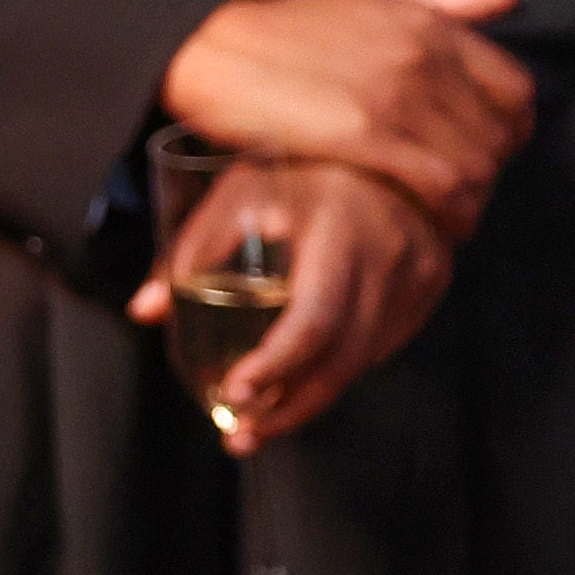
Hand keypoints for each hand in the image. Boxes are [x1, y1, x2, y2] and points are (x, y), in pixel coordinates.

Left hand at [134, 154, 451, 449]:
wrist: (383, 141)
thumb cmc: (295, 163)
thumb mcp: (236, 193)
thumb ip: (190, 253)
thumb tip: (144, 311)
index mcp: (338, 228)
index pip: (313, 319)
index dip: (276, 366)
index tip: (236, 393)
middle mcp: (387, 255)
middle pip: (342, 356)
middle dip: (289, 405)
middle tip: (240, 433)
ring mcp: (419, 272)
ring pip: (364, 359)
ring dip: (312, 398)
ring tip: (260, 423)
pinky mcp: (431, 283)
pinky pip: (384, 344)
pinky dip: (342, 369)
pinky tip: (305, 384)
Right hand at [158, 0, 529, 238]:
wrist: (208, 48)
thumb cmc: (280, 30)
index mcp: (427, 26)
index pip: (515, 89)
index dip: (510, 128)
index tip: (487, 147)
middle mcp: (422, 58)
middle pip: (498, 135)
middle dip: (489, 172)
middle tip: (462, 191)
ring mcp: (396, 97)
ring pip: (476, 165)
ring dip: (472, 200)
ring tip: (449, 214)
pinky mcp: (365, 136)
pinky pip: (441, 184)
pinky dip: (450, 212)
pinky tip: (435, 222)